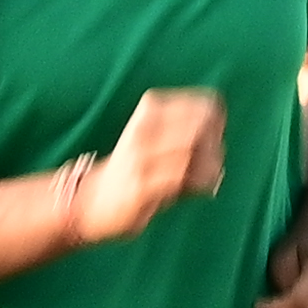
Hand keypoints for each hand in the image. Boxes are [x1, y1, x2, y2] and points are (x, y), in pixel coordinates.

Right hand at [71, 85, 226, 243]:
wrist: (88, 202)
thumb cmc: (129, 171)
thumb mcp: (153, 140)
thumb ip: (184, 134)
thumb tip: (220, 141)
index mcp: (150, 111)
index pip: (201, 105)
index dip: (217, 121)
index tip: (216, 137)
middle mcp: (144, 130)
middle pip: (200, 125)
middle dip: (216, 143)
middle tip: (215, 159)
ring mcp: (142, 157)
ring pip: (193, 150)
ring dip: (212, 166)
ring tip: (213, 176)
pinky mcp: (143, 186)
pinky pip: (183, 178)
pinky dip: (203, 183)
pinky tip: (206, 189)